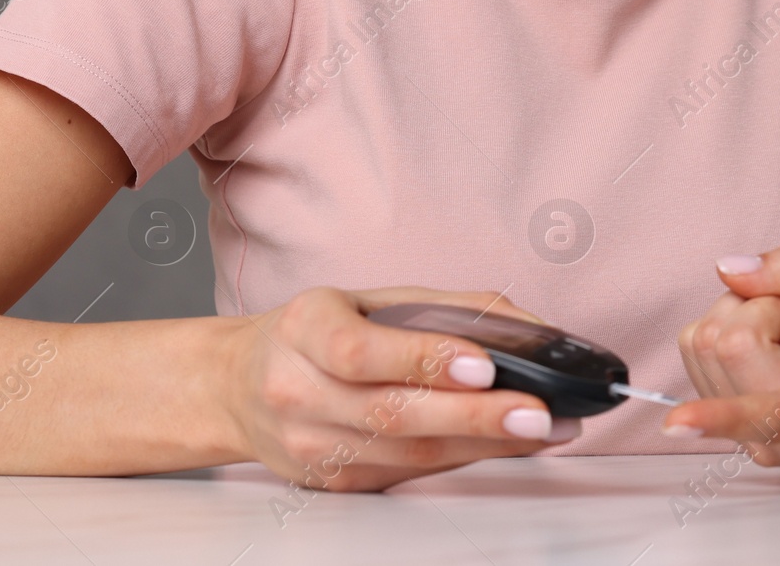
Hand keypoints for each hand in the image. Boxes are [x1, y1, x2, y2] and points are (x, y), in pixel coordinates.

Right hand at [221, 286, 577, 491]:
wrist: (238, 385)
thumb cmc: (319, 333)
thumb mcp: (370, 300)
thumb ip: (448, 308)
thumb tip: (531, 331)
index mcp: (304, 329)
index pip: (361, 351)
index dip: (425, 359)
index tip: (486, 364)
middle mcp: (297, 390)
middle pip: (392, 412)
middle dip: (476, 416)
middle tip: (539, 412)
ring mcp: (309, 444)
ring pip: (405, 453)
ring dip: (483, 444)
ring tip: (541, 430)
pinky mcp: (329, 480)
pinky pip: (405, 474)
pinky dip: (463, 459)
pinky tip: (504, 445)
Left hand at [669, 246, 779, 475]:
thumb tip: (729, 270)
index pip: (770, 412)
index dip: (720, 416)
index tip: (676, 423)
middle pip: (728, 342)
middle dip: (765, 303)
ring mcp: (758, 444)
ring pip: (704, 344)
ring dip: (746, 314)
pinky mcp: (735, 433)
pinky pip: (700, 356)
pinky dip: (733, 329)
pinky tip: (774, 342)